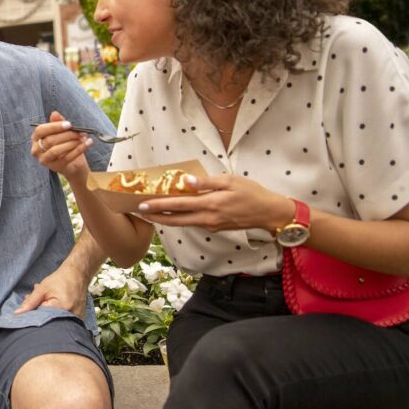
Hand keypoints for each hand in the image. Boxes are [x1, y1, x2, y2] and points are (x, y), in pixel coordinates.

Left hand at [15, 264, 88, 317]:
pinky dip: (56, 313)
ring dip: (48, 311)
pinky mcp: (79, 319)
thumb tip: (18, 313)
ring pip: (55, 319)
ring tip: (49, 298)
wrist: (78, 274)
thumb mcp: (43, 288)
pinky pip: (64, 320)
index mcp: (62, 308)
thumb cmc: (61, 279)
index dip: (33, 310)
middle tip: (41, 298)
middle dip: (40, 311)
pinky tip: (55, 302)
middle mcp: (71, 316)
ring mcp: (77, 318)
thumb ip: (30, 302)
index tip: (30, 302)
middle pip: (48, 320)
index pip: (41, 316)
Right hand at [32, 110, 92, 182]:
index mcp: (36, 138)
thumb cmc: (64, 144)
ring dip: (72, 143)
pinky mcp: (55, 167)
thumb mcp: (62, 131)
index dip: (54, 126)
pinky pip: (67, 158)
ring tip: (83, 138)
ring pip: (56, 150)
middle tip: (80, 132)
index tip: (69, 124)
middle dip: (67, 135)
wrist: (73, 163)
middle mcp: (36, 150)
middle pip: (50, 140)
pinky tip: (87, 143)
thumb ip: (58, 122)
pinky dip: (79, 149)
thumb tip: (54, 113)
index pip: (40, 130)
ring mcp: (44, 160)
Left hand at [134, 174, 294, 233]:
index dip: (158, 206)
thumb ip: (206, 182)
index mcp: (210, 204)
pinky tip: (173, 212)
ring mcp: (210, 225)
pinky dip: (180, 218)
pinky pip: (192, 223)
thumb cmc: (251, 193)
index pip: (178, 205)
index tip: (143, 205)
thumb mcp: (230, 181)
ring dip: (166, 218)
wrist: (268, 213)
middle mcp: (207, 218)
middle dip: (155, 217)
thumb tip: (186, 181)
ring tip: (151, 212)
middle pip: (175, 220)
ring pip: (182, 223)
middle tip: (139, 212)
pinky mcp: (214, 227)